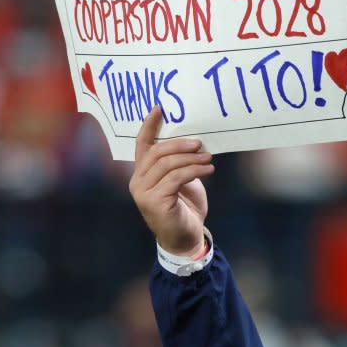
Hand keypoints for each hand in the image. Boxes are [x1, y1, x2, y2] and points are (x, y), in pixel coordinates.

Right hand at [129, 106, 213, 255]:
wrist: (185, 237)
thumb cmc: (184, 207)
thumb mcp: (182, 180)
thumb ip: (179, 163)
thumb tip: (193, 141)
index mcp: (143, 173)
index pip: (141, 145)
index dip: (148, 126)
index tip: (159, 109)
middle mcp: (138, 181)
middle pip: (157, 152)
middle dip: (179, 144)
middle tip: (199, 143)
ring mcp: (143, 192)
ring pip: (167, 164)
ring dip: (191, 158)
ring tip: (209, 157)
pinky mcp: (155, 202)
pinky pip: (176, 178)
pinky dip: (194, 170)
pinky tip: (208, 168)